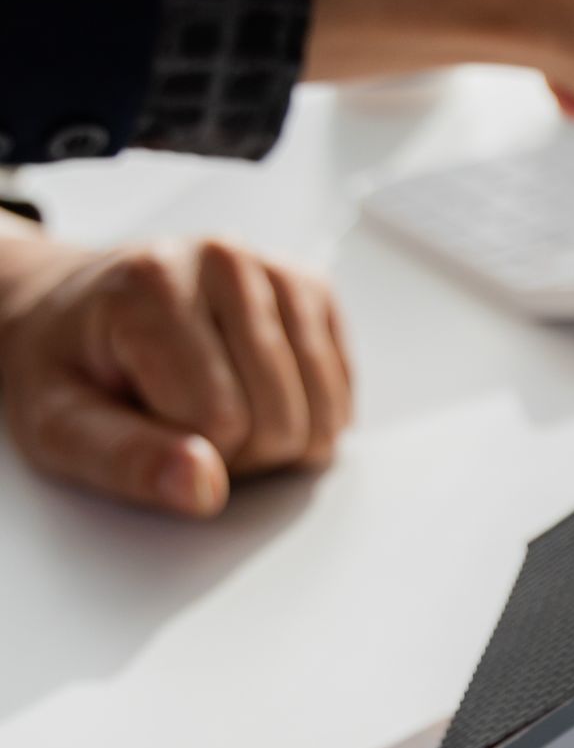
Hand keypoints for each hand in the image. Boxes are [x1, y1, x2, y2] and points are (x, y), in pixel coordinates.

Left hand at [0, 229, 353, 516]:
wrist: (74, 309)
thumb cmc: (67, 367)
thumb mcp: (57, 424)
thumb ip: (126, 459)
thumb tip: (205, 487)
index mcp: (152, 284)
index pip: (220, 422)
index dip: (190, 457)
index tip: (149, 432)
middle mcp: (223, 260)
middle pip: (280, 418)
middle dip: (238, 453)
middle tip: (181, 426)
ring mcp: (274, 267)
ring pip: (322, 410)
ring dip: (277, 438)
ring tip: (218, 411)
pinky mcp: (310, 285)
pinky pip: (341, 387)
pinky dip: (309, 416)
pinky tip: (259, 399)